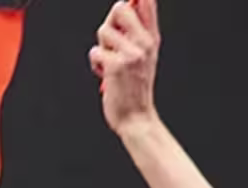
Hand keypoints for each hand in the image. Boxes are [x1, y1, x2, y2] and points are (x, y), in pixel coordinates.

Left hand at [89, 0, 160, 134]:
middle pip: (120, 8)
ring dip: (100, 47)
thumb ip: (136, 32)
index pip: (147, 2)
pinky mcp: (116, 65)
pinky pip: (95, 52)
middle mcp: (145, 42)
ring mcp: (132, 53)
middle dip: (109, 21)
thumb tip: (121, 6)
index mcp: (152, 38)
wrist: (136, 117)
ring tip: (109, 62)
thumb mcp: (144, 56)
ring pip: (104, 31)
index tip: (129, 0)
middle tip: (111, 39)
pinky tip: (104, 74)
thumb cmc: (135, 87)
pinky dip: (95, 64)